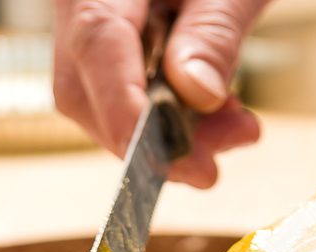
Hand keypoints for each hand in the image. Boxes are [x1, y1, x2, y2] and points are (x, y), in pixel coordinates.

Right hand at [53, 0, 264, 186]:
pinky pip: (117, 95)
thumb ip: (214, 31)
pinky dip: (164, 119)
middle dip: (147, 140)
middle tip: (211, 164)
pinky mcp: (104, 47)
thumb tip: (194, 96)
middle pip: (84, 90)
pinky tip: (214, 117)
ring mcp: (83, 23)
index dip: (124, 110)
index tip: (162, 156)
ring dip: (162, 137)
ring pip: (98, 104)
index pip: (96, 43)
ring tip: (231, 133)